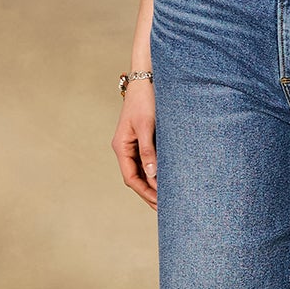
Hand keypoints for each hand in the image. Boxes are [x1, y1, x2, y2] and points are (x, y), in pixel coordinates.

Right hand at [113, 79, 157, 209]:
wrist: (147, 78)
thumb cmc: (146, 99)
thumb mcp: (146, 125)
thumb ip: (148, 150)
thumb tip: (152, 175)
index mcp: (122, 146)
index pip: (131, 178)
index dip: (144, 192)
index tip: (159, 204)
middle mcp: (126, 148)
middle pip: (136, 178)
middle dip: (149, 194)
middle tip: (165, 210)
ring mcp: (134, 144)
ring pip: (142, 171)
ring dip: (153, 185)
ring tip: (168, 200)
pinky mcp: (144, 139)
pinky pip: (148, 161)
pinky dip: (157, 173)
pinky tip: (168, 180)